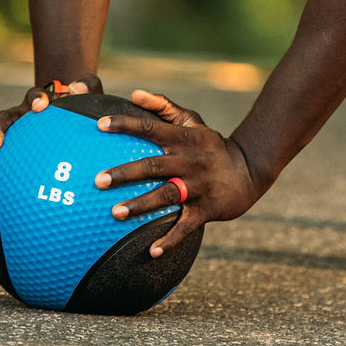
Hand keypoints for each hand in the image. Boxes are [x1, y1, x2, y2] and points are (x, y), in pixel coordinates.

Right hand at [0, 75, 101, 202]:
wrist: (61, 118)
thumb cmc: (76, 108)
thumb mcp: (88, 94)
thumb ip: (88, 86)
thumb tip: (76, 88)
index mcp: (36, 103)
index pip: (33, 96)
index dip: (37, 98)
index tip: (42, 105)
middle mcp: (17, 117)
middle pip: (1, 120)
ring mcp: (7, 136)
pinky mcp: (3, 155)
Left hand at [94, 90, 261, 256]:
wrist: (247, 171)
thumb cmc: (209, 144)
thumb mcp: (192, 121)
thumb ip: (163, 106)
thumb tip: (134, 93)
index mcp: (183, 138)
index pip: (150, 128)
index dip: (126, 125)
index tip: (99, 125)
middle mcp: (189, 161)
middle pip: (153, 165)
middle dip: (125, 173)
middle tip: (98, 180)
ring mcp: (198, 186)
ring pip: (166, 196)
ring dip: (140, 205)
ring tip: (114, 213)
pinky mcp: (206, 209)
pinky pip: (186, 226)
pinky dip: (170, 240)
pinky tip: (151, 252)